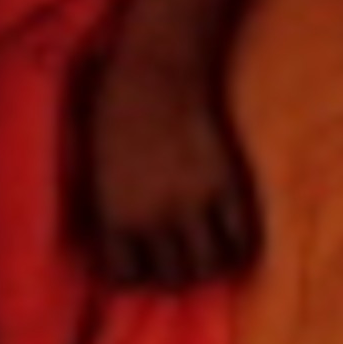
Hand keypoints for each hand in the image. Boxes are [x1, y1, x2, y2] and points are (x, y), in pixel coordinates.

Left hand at [84, 44, 256, 288]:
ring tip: (209, 249)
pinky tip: (234, 235)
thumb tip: (128, 239)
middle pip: (173, 280)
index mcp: (112, 212)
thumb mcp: (100, 163)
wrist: (157, 64)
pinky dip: (241, 245)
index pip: (124, 276)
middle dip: (176, 273)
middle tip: (181, 257)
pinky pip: (242, 240)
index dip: (135, 272)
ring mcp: (191, 204)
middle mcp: (151, 218)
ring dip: (210, 264)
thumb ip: (112, 205)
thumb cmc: (117, 104)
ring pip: (209, 269)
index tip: (142, 261)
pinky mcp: (226, 185)